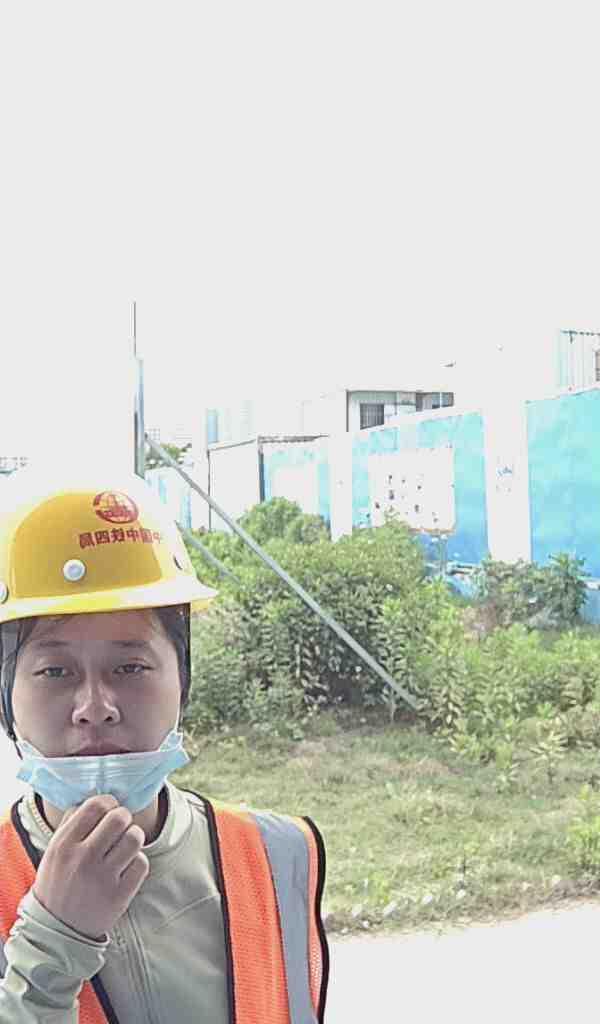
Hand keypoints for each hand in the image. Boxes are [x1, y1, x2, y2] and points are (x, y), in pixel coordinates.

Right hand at [33, 794, 149, 940]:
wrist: (56, 931)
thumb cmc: (58, 883)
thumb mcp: (54, 851)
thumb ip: (73, 823)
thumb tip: (99, 800)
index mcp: (64, 844)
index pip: (96, 805)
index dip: (109, 802)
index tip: (110, 810)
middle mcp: (82, 859)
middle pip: (119, 817)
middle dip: (124, 817)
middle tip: (120, 827)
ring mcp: (102, 878)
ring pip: (134, 837)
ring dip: (134, 837)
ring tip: (126, 844)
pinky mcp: (118, 896)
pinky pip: (142, 863)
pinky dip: (137, 862)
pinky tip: (127, 866)